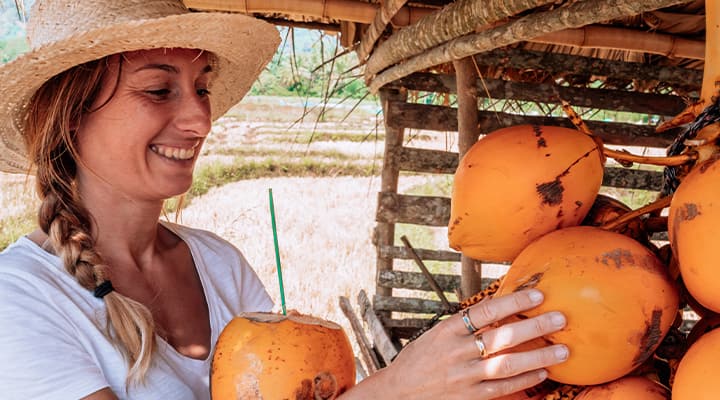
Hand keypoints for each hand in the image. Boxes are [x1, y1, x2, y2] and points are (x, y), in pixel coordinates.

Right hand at [352, 289, 567, 399]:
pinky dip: (525, 380)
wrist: (398, 393)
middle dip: (535, 326)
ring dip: (539, 356)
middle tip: (560, 318)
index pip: (486, 311)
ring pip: (508, 364)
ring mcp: (464, 376)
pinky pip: (503, 388)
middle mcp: (457, 352)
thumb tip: (497, 305)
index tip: (537, 295)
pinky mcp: (470, 397)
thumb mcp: (436, 334)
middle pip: (503, 336)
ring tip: (563, 350)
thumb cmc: (419, 360)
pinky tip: (542, 373)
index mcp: (448, 330)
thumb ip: (465, 323)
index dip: (513, 301)